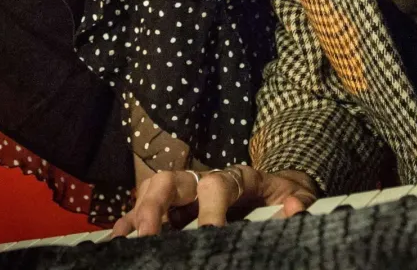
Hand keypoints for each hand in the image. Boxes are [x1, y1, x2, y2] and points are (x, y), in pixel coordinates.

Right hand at [110, 165, 316, 237]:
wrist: (279, 190)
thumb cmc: (285, 196)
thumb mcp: (298, 197)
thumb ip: (298, 202)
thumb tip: (292, 209)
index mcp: (237, 177)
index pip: (218, 185)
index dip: (211, 209)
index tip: (210, 234)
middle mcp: (207, 179)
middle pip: (174, 180)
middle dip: (157, 205)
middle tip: (149, 235)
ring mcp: (189, 193)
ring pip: (156, 191)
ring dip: (139, 212)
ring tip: (124, 239)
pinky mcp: (178, 208)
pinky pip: (149, 208)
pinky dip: (132, 221)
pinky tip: (118, 240)